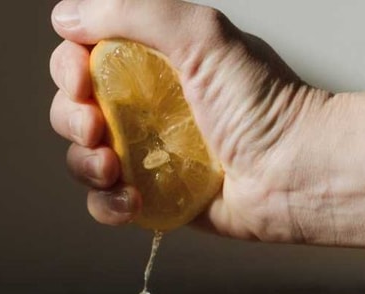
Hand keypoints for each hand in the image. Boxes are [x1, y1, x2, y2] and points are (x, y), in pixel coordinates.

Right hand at [49, 0, 330, 241]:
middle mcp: (145, 105)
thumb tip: (67, 17)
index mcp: (153, 59)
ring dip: (84, 164)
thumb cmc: (265, 104)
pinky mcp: (156, 198)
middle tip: (96, 128)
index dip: (69, 67)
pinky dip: (107, 204)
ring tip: (114, 169)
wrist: (297, 173)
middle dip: (71, 118)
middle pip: (72, 107)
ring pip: (82, 158)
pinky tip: (132, 200)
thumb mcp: (201, 36)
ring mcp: (148, 154)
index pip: (83, 55)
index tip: (81, 79)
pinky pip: (105, 203)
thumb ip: (134, 13)